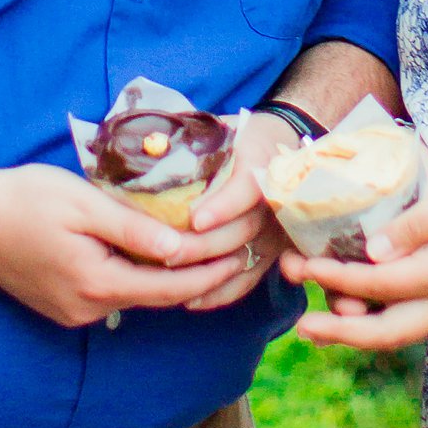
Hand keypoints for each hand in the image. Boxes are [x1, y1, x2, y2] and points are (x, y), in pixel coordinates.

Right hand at [0, 162, 253, 329]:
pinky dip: (135, 274)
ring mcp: (71, 311)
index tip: (241, 259)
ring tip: (201, 248)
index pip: (169, 289)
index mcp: (97, 285)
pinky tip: (149, 251)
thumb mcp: (86, 205)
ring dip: (163, 274)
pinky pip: (111, 291)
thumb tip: (182, 250)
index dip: (208, 275)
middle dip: (194, 276)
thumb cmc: (25, 200)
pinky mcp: (60, 304)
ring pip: (132, 293)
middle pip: (154, 296)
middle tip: (234, 253)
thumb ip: (135, 230)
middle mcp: (87, 309)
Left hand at [181, 112, 294, 312]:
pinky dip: (221, 292)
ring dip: (207, 273)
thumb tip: (146, 146)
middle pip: (242, 230)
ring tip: (169, 278)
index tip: (194, 219)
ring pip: (243, 258)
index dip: (223, 206)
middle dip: (203, 245)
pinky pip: (248, 280)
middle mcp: (276, 202)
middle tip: (166, 253)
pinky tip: (191, 299)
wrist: (280, 143)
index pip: (248, 188)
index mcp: (262, 163)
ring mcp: (276, 231)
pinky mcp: (272, 252)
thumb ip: (193, 141)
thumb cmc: (240, 135)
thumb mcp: (222, 128)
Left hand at [284, 160, 427, 350]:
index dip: (337, 278)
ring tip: (321, 323)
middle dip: (340, 332)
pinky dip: (382, 322)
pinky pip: (415, 323)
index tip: (304, 267)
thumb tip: (372, 252)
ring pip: (401, 335)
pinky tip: (363, 308)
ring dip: (359, 332)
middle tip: (301, 326)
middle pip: (386, 333)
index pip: (379, 284)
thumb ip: (415, 224)